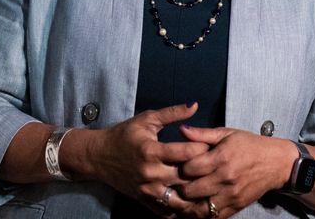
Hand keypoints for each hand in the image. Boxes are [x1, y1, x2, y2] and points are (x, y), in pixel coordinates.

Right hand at [81, 103, 208, 215]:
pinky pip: (168, 211)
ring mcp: (147, 190)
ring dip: (194, 193)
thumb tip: (195, 105)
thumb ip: (172, 113)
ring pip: (180, 198)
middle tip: (216, 166)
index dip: (203, 148)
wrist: (98, 156)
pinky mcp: (144, 200)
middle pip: (186, 177)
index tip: (212, 144)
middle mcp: (150, 173)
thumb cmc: (124, 135)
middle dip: (203, 171)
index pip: (186, 153)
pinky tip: (191, 199)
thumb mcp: (147, 120)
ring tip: (206, 185)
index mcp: (151, 151)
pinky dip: (181, 208)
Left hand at [175, 126, 297, 217]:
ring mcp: (231, 195)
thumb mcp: (227, 133)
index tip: (177, 166)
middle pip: (190, 191)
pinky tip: (196, 207)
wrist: (277, 163)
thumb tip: (181, 129)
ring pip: (199, 209)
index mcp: (221, 158)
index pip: (189, 168)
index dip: (179, 167)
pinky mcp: (236, 206)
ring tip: (182, 199)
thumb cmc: (250, 145)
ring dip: (187, 205)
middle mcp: (225, 179)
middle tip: (176, 184)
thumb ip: (202, 134)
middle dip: (180, 187)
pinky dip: (202, 215)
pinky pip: (214, 217)